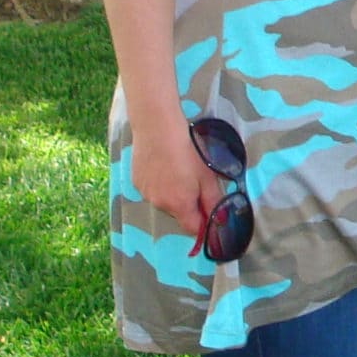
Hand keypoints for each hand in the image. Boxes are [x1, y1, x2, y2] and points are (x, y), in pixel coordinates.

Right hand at [128, 123, 229, 243]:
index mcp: (179, 205)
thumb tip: (220, 221)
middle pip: (178, 214)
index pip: (192, 229)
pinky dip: (159, 183)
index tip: (209, 209)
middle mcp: (160, 204)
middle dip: (188, 204)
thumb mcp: (207, 176)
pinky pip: (152, 190)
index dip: (203, 223)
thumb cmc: (187, 150)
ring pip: (164, 201)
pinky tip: (163, 165)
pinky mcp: (136, 182)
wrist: (157, 127)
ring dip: (172, 193)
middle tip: (194, 180)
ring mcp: (145, 194)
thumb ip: (214, 201)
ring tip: (176, 169)